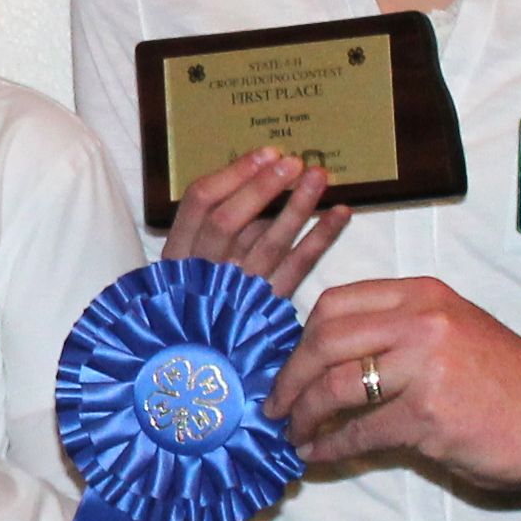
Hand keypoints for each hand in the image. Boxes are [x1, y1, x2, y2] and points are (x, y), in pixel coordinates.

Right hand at [164, 146, 350, 294]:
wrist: (208, 368)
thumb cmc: (202, 301)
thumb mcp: (194, 264)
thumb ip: (224, 229)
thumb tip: (263, 179)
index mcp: (179, 254)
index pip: (199, 203)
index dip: (233, 174)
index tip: (265, 153)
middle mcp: (204, 271)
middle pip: (228, 222)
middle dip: (262, 186)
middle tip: (293, 162)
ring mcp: (237, 292)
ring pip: (268, 243)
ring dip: (297, 206)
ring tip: (320, 176)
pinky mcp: (268, 308)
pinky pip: (297, 269)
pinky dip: (320, 238)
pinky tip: (341, 213)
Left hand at [267, 277, 520, 488]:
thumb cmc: (502, 379)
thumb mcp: (452, 330)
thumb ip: (397, 332)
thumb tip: (326, 357)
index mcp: (422, 295)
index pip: (336, 302)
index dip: (301, 335)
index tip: (289, 363)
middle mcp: (421, 321)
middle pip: (324, 340)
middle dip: (289, 376)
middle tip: (274, 403)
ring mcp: (424, 367)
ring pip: (334, 386)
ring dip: (303, 414)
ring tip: (292, 432)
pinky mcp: (428, 415)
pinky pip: (360, 432)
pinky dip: (330, 447)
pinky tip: (317, 455)